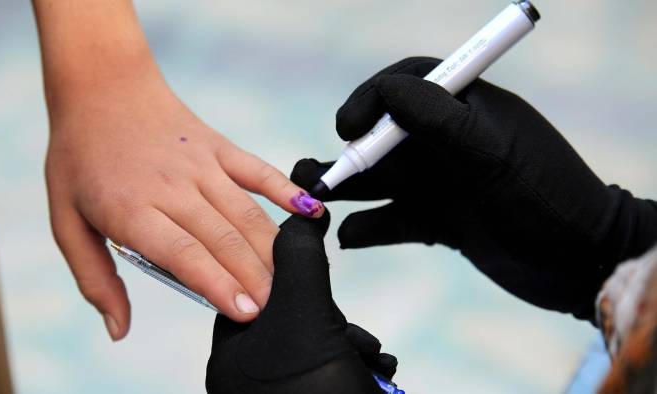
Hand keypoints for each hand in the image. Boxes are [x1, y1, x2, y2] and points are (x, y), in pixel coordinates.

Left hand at [45, 70, 323, 338]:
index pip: (184, 254)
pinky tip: (313, 213)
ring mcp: (201, 164)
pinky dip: (288, 191)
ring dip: (272, 250)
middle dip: (254, 279)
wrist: (102, 88)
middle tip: (277, 312)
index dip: (218, 285)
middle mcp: (173, 187)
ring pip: (246, 212)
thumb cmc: (80, 159)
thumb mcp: (66, 222)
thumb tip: (118, 331)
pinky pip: (259, 171)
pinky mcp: (219, 147)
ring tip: (293, 282)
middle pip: (223, 238)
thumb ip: (94, 279)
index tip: (245, 314)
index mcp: (132, 209)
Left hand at [206, 213, 397, 393]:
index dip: (288, 275)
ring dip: (349, 342)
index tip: (318, 273)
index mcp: (232, 356)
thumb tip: (298, 214)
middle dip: (328, 318)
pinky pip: (333, 368)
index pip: (252, 292)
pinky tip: (372, 368)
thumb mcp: (306, 318)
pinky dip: (357, 364)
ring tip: (364, 355)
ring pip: (318, 344)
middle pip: (290, 317)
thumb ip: (298, 261)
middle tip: (343, 331)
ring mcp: (283, 392)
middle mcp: (251, 378)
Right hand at [291, 57, 656, 319]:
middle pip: (380, 137)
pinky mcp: (440, 223)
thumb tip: (386, 90)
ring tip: (314, 203)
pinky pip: (392, 221)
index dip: (369, 101)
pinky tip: (348, 239)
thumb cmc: (546, 198)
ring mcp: (441, 183)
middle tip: (313, 176)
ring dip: (345, 188)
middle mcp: (445, 143)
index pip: (404, 87)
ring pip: (380, 180)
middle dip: (346, 153)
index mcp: (463, 110)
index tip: (349, 130)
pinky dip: (367, 229)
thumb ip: (441, 119)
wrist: (580, 261)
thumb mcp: (493, 153)